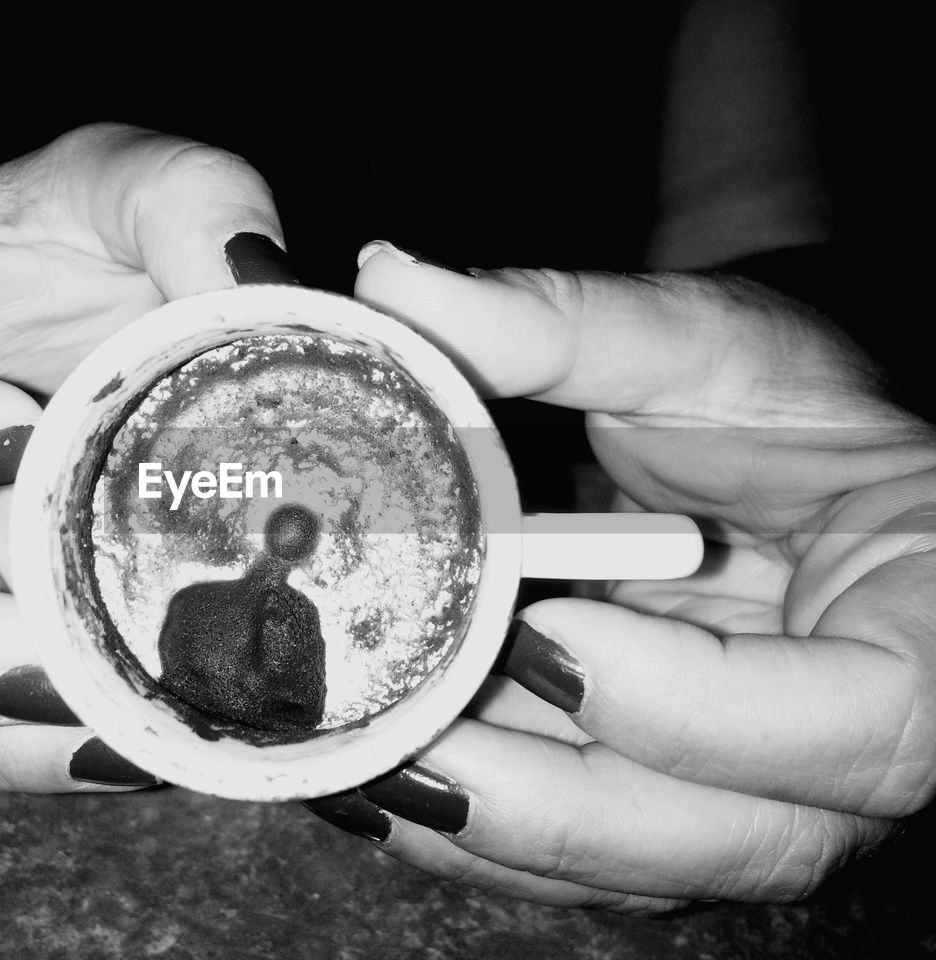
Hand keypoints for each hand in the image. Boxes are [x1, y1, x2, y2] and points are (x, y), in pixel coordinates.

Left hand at [304, 240, 935, 911]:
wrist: (777, 461)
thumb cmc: (778, 402)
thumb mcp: (698, 345)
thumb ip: (562, 323)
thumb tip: (392, 277)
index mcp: (922, 634)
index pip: (856, 722)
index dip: (689, 704)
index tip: (543, 636)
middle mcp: (846, 750)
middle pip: (729, 841)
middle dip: (548, 806)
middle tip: (398, 742)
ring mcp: (751, 792)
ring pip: (631, 865)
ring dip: (484, 825)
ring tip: (353, 759)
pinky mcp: (666, 801)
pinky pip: (575, 848)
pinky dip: (470, 822)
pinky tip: (372, 770)